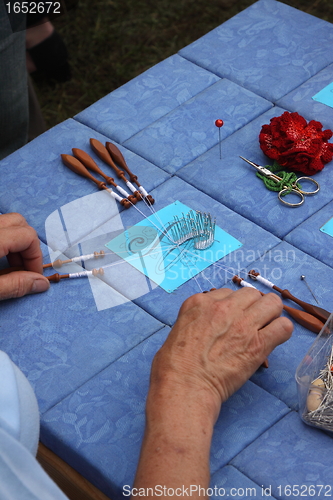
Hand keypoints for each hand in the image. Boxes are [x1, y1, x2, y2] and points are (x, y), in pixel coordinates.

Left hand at [0, 213, 49, 299]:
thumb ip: (15, 285)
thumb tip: (42, 283)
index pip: (28, 236)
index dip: (35, 258)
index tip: (31, 277)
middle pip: (19, 222)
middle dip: (27, 245)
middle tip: (22, 268)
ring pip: (5, 223)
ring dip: (14, 241)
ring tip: (8, 265)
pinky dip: (1, 239)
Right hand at [150, 287, 292, 419]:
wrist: (184, 387)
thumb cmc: (173, 366)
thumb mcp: (178, 330)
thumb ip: (196, 321)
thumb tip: (208, 326)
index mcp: (200, 302)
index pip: (228, 293)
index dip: (233, 308)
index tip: (232, 321)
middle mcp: (223, 307)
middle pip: (252, 294)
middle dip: (253, 307)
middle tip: (250, 325)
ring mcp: (243, 323)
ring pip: (272, 303)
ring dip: (271, 315)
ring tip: (265, 330)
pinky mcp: (258, 343)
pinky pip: (284, 326)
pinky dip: (281, 332)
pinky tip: (273, 340)